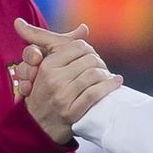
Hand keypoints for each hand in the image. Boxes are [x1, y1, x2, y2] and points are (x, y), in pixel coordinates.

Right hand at [14, 18, 120, 143]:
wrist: (37, 125)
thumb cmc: (44, 90)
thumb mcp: (46, 65)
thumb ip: (61, 43)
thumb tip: (84, 28)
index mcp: (46, 65)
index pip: (78, 46)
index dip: (88, 49)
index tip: (89, 57)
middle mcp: (52, 79)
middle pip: (89, 59)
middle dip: (99, 62)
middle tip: (100, 68)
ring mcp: (61, 96)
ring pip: (93, 75)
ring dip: (106, 74)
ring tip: (108, 76)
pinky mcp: (71, 112)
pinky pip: (95, 94)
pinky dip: (109, 86)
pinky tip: (116, 83)